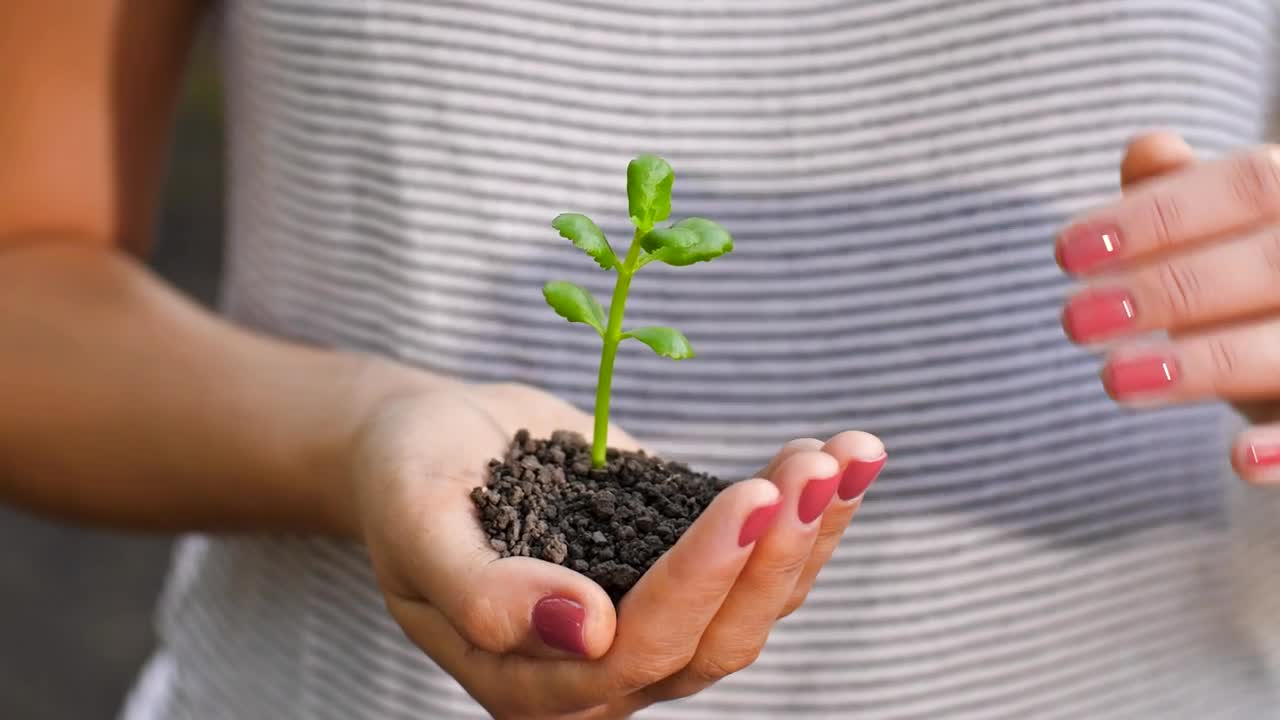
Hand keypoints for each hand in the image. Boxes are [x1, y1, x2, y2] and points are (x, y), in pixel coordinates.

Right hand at [347, 380, 886, 717]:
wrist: (434, 446)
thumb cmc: (408, 481)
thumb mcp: (418, 526)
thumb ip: (481, 591)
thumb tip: (587, 629)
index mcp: (535, 683)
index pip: (638, 650)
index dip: (700, 580)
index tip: (748, 499)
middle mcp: (608, 673)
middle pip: (718, 640)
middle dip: (774, 554)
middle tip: (809, 467)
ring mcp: (656, 626)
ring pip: (757, 606)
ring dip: (811, 530)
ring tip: (847, 451)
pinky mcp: (687, 573)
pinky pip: (762, 560)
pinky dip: (809, 510)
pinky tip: (848, 456)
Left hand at [1056, 130, 1279, 483]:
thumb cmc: (1261, 288)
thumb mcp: (1230, 239)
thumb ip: (1187, 198)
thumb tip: (1147, 149)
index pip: (1251, 183)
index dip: (1156, 215)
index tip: (1065, 252)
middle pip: (1269, 262)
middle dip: (1166, 289)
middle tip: (1073, 319)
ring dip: (1205, 362)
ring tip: (1114, 378)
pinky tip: (1235, 460)